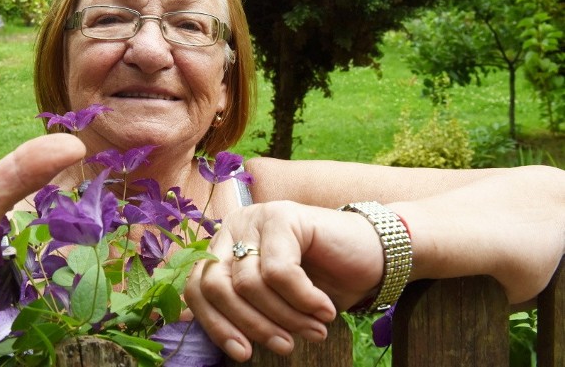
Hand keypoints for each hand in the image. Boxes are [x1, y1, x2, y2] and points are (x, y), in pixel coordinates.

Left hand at [185, 200, 383, 360]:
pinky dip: (303, 301)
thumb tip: (209, 334)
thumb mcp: (274, 301)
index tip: (242, 354)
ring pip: (249, 283)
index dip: (215, 325)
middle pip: (217, 286)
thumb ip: (242, 307)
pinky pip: (280, 273)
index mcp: (223, 247)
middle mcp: (234, 228)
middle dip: (250, 324)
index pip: (196, 288)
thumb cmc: (322, 282)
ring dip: (285, 317)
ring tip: (313, 331)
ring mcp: (257, 218)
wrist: (374, 255)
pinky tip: (324, 311)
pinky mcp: (284, 216)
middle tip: (284, 346)